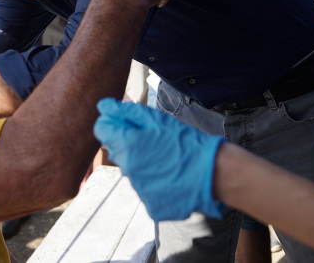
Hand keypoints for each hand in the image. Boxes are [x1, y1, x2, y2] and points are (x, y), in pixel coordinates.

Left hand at [94, 98, 223, 220]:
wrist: (211, 173)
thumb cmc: (184, 141)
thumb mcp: (157, 120)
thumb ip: (126, 112)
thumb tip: (103, 106)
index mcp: (127, 144)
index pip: (102, 130)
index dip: (113, 124)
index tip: (127, 124)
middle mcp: (127, 168)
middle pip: (116, 151)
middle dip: (129, 144)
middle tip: (154, 143)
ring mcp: (138, 188)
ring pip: (131, 171)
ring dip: (142, 164)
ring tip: (165, 160)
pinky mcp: (150, 205)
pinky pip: (145, 190)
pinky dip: (154, 183)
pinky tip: (170, 177)